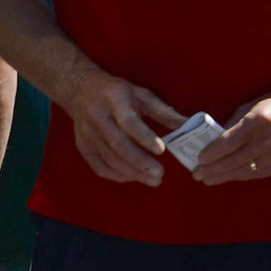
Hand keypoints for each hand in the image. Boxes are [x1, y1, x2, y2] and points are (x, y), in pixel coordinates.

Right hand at [64, 74, 181, 186]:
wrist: (80, 90)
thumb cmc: (117, 93)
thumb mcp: (141, 95)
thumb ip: (164, 112)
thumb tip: (190, 126)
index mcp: (114, 100)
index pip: (128, 122)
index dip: (144, 137)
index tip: (161, 150)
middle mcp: (97, 117)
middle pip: (118, 144)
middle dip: (140, 162)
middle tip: (160, 174)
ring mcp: (87, 134)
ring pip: (110, 159)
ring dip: (132, 172)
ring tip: (153, 179)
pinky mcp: (83, 146)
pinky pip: (100, 166)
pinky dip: (118, 175)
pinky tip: (134, 176)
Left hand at [190, 89, 270, 184]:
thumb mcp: (253, 107)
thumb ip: (234, 124)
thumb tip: (212, 141)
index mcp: (259, 120)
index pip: (230, 141)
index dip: (212, 153)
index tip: (198, 159)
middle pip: (236, 159)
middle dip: (214, 168)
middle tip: (197, 173)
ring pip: (247, 169)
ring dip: (224, 175)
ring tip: (208, 178)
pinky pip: (260, 173)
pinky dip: (242, 176)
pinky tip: (228, 176)